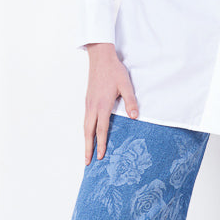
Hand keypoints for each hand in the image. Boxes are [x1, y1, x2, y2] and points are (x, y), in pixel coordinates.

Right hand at [83, 43, 138, 163]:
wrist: (100, 57)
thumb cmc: (114, 71)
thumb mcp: (126, 85)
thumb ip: (130, 102)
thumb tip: (135, 117)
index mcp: (102, 105)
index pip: (101, 129)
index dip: (101, 144)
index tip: (100, 156)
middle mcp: (93, 106)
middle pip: (88, 132)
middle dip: (87, 148)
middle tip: (87, 162)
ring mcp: (89, 103)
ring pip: (85, 126)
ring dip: (85, 140)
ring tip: (86, 151)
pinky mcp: (88, 99)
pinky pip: (85, 119)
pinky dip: (86, 130)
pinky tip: (89, 133)